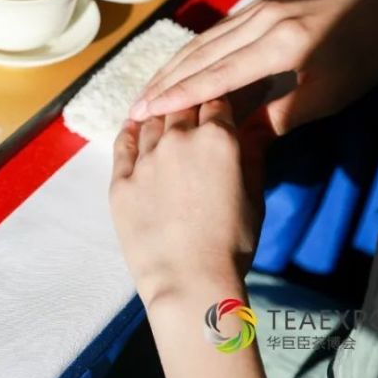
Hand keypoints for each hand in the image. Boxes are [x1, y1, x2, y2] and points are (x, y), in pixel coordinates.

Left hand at [109, 99, 262, 306]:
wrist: (189, 280)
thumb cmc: (233, 243)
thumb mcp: (255, 196)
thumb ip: (252, 153)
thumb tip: (256, 125)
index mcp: (217, 138)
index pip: (217, 99)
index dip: (218, 97)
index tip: (217, 97)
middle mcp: (179, 139)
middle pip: (181, 103)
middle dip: (188, 100)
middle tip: (189, 102)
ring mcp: (146, 158)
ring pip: (151, 120)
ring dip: (159, 113)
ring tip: (161, 109)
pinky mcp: (121, 179)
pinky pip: (123, 143)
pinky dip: (129, 129)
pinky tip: (133, 124)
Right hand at [129, 0, 377, 134]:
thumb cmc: (364, 56)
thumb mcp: (329, 95)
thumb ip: (281, 117)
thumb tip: (236, 139)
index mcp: (279, 45)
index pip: (217, 75)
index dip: (179, 95)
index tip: (147, 112)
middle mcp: (261, 21)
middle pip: (200, 55)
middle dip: (165, 82)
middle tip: (135, 107)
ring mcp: (259, 9)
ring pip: (204, 40)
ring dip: (173, 65)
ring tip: (148, 89)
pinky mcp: (261, 6)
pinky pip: (216, 31)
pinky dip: (192, 51)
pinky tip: (179, 65)